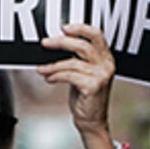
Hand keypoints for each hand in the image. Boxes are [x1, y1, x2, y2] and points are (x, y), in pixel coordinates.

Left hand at [38, 24, 116, 148]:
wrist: (91, 120)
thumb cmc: (85, 96)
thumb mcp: (83, 72)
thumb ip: (77, 58)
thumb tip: (55, 44)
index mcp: (105, 58)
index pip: (96, 35)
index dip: (80, 28)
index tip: (64, 28)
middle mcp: (106, 65)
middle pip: (83, 45)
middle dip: (60, 42)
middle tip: (46, 43)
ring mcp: (102, 76)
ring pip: (72, 62)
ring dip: (53, 65)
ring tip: (43, 69)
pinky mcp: (93, 87)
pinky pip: (69, 75)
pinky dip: (56, 75)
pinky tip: (49, 78)